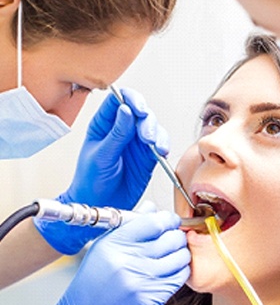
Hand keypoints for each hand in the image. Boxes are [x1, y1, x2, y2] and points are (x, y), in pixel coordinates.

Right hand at [1, 207, 189, 304]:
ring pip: (180, 257)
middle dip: (178, 236)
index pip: (154, 221)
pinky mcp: (150, 300)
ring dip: (181, 255)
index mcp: (114, 243)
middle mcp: (128, 260)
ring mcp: (141, 281)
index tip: (170, 222)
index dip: (168, 219)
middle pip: (172, 238)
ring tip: (173, 257)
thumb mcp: (102, 249)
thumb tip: (152, 208)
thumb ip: (129, 226)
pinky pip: (179, 278)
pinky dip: (180, 273)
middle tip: (174, 240)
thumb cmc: (90, 286)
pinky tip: (171, 273)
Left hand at [35, 87, 168, 253]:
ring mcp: (136, 142)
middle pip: (140, 112)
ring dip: (157, 133)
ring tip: (155, 147)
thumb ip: (116, 134)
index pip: (118, 100)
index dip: (131, 99)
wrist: (99, 206)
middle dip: (147, 121)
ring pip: (153, 126)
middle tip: (147, 136)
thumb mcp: (100, 156)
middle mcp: (122, 130)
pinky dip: (164, 145)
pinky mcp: (148, 156)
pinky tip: (161, 152)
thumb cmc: (90, 181)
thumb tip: (125, 110)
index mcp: (104, 124)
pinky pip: (160, 144)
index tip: (138, 109)